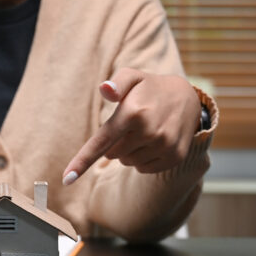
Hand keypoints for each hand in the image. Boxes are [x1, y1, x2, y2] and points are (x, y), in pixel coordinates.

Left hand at [62, 67, 199, 184]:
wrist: (188, 99)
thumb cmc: (149, 88)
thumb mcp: (132, 77)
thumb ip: (116, 82)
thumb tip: (105, 89)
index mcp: (133, 113)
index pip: (101, 142)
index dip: (82, 161)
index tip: (66, 179)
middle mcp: (150, 131)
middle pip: (112, 154)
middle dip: (116, 142)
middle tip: (131, 124)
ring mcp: (164, 146)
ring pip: (128, 162)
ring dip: (130, 151)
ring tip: (145, 130)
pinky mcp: (174, 157)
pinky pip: (143, 169)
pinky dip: (144, 158)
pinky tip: (155, 140)